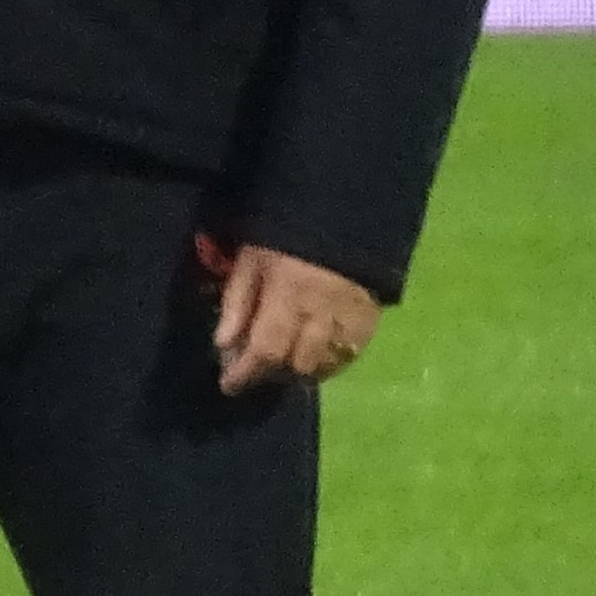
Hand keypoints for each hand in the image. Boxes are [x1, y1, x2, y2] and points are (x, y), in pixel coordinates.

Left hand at [213, 244, 377, 394]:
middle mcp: (324, 313)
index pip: (266, 350)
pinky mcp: (372, 319)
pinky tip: (315, 353)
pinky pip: (350, 356)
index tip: (228, 384)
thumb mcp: (252, 257)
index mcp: (290, 294)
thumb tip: (224, 344)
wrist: (344, 211)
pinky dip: (328, 362)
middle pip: (297, 365)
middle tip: (258, 365)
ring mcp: (352, 319)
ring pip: (325, 365)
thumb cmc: (286, 233)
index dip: (246, 373)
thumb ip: (238, 300)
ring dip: (300, 370)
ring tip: (285, 359)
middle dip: (273, 372)